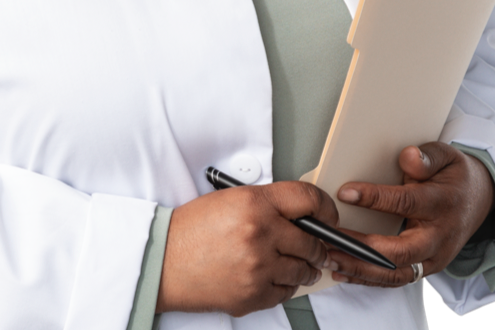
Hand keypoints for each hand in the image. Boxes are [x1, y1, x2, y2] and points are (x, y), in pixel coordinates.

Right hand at [156, 181, 339, 316]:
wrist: (165, 260)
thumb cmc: (193, 228)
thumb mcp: (230, 199)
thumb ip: (268, 204)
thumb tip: (301, 214)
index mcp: (254, 203)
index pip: (307, 199)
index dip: (325, 206)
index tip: (329, 214)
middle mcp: (260, 234)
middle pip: (312, 240)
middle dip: (318, 244)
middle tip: (317, 245)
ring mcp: (259, 268)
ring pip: (304, 270)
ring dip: (306, 267)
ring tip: (300, 263)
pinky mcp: (254, 295)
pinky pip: (287, 293)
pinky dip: (286, 286)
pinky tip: (276, 277)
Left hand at [327, 142, 494, 287]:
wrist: (480, 200)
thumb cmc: (455, 176)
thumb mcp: (447, 156)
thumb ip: (427, 157)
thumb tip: (408, 156)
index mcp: (441, 204)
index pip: (405, 203)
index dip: (374, 198)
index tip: (344, 193)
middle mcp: (438, 237)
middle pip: (399, 251)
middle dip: (362, 248)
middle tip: (329, 239)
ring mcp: (434, 258)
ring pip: (396, 273)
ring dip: (361, 270)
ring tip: (329, 258)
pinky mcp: (426, 268)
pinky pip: (396, 279)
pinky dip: (368, 279)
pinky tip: (343, 271)